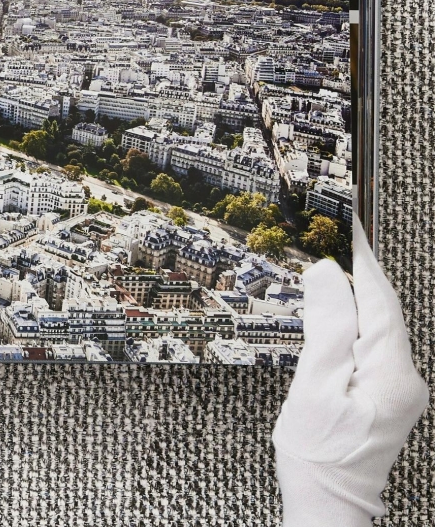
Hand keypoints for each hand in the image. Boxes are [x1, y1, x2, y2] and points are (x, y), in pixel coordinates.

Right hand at [273, 216, 428, 526]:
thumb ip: (326, 327)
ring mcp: (402, 390)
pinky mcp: (389, 397)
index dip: (362, 260)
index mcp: (393, 374)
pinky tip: (335, 316)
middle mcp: (408, 379)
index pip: (380, 300)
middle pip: (384, 312)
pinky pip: (373, 348)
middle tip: (335, 235)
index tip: (349, 225)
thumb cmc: (318, 454)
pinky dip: (354, 326)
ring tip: (330, 267)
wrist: (328, 505)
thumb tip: (327, 275)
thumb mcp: (315, 386)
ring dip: (356, 299)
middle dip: (360, 274)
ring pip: (379, 329)